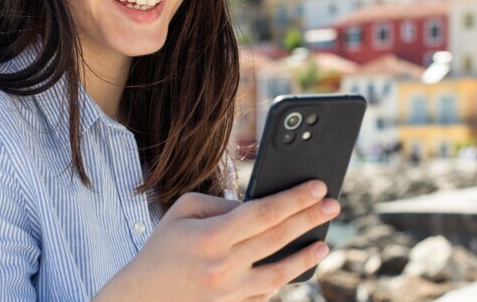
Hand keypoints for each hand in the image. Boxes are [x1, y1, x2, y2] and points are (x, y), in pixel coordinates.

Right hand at [93, 180, 339, 301]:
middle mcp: (224, 267)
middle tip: (334, 205)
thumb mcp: (184, 212)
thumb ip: (221, 204)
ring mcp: (230, 292)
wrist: (142, 298)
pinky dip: (283, 279)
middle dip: (311, 219)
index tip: (318, 186)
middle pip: (279, 239)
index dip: (295, 198)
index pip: (264, 213)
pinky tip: (296, 266)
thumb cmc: (164, 248)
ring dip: (306, 257)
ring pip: (280, 273)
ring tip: (324, 242)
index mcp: (211, 237)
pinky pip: (266, 293)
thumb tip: (259, 205)